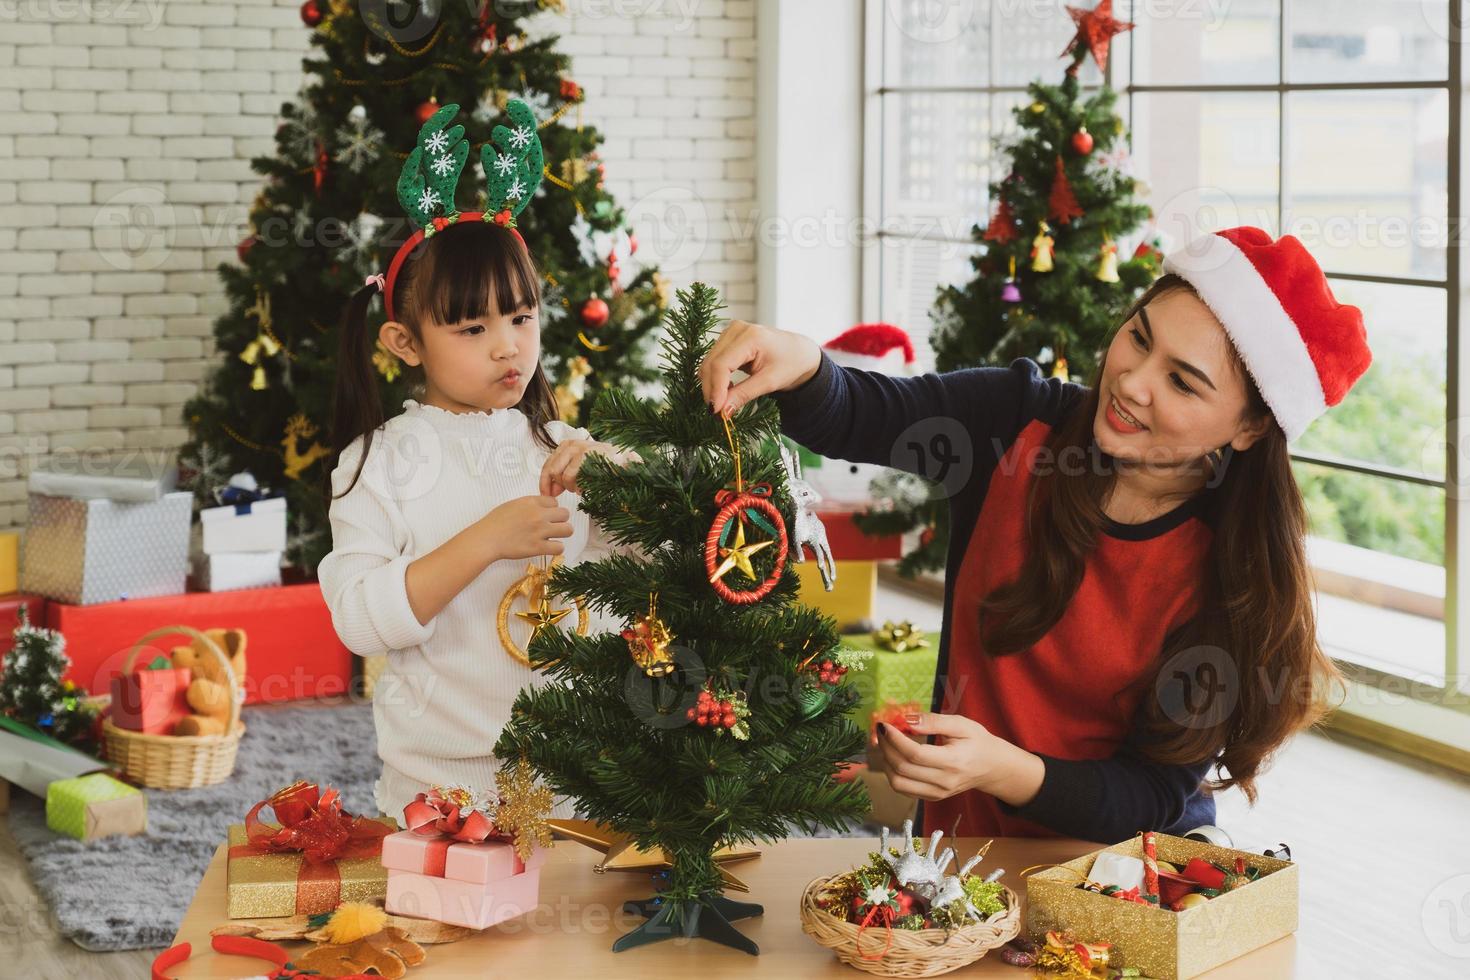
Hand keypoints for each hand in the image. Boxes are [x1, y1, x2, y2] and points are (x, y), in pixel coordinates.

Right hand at [480, 495, 572, 560]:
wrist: (486, 539)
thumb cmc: (494, 523)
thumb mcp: (512, 505)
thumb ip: (530, 504)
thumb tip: (542, 507)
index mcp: (531, 502)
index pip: (555, 502)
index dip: (552, 510)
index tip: (546, 516)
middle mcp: (538, 515)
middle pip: (565, 514)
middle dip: (560, 521)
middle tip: (552, 527)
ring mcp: (539, 531)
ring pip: (568, 530)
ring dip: (562, 534)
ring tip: (553, 537)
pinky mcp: (537, 547)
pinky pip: (560, 548)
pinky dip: (556, 549)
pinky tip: (548, 548)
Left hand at [539, 439, 639, 496]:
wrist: (624, 462)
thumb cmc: (603, 467)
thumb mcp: (578, 469)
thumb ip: (562, 476)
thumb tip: (549, 491)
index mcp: (567, 445)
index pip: (547, 465)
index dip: (544, 482)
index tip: (546, 495)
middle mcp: (571, 445)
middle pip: (551, 470)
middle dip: (557, 486)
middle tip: (568, 492)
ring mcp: (578, 449)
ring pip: (560, 475)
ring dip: (569, 487)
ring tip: (581, 488)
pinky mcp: (585, 455)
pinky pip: (570, 476)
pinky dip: (577, 486)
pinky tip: (585, 488)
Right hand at [698, 319, 822, 417]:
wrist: (799, 352)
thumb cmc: (790, 363)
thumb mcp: (770, 382)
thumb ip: (744, 394)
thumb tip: (722, 411)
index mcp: (751, 336)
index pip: (721, 364)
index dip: (715, 389)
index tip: (716, 411)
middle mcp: (736, 329)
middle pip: (711, 363)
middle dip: (711, 390)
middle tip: (718, 413)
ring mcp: (730, 332)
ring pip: (709, 363)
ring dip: (712, 385)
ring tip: (724, 402)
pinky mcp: (727, 339)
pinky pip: (713, 361)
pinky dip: (716, 378)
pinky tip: (727, 390)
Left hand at [875, 711, 1043, 804]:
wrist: (992, 768)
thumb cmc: (978, 742)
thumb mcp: (961, 724)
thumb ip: (934, 721)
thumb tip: (907, 720)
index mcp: (953, 762)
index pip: (915, 754)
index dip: (894, 739)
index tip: (883, 725)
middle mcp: (944, 782)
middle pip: (903, 768)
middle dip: (886, 748)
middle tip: (881, 731)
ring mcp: (937, 793)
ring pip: (898, 783)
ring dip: (885, 762)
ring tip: (885, 744)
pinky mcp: (932, 798)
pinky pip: (904, 789)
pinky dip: (892, 773)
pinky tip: (893, 757)